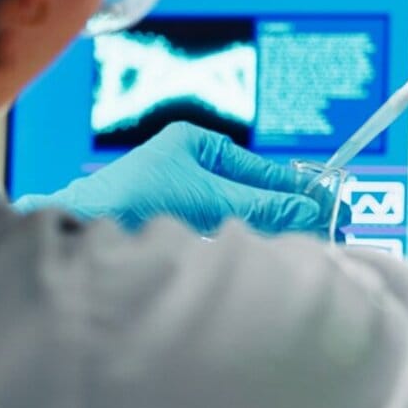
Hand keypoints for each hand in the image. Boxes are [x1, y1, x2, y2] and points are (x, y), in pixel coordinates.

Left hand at [14, 123, 330, 236]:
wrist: (74, 234)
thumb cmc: (134, 204)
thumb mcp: (210, 200)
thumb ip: (264, 207)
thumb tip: (315, 211)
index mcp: (196, 144)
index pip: (262, 170)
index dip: (298, 192)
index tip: (332, 213)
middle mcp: (186, 167)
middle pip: (251, 195)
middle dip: (282, 217)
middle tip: (320, 238)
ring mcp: (175, 199)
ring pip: (234, 219)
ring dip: (257, 236)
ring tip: (290, 253)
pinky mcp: (164, 229)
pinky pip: (214, 237)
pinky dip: (233, 248)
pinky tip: (247, 263)